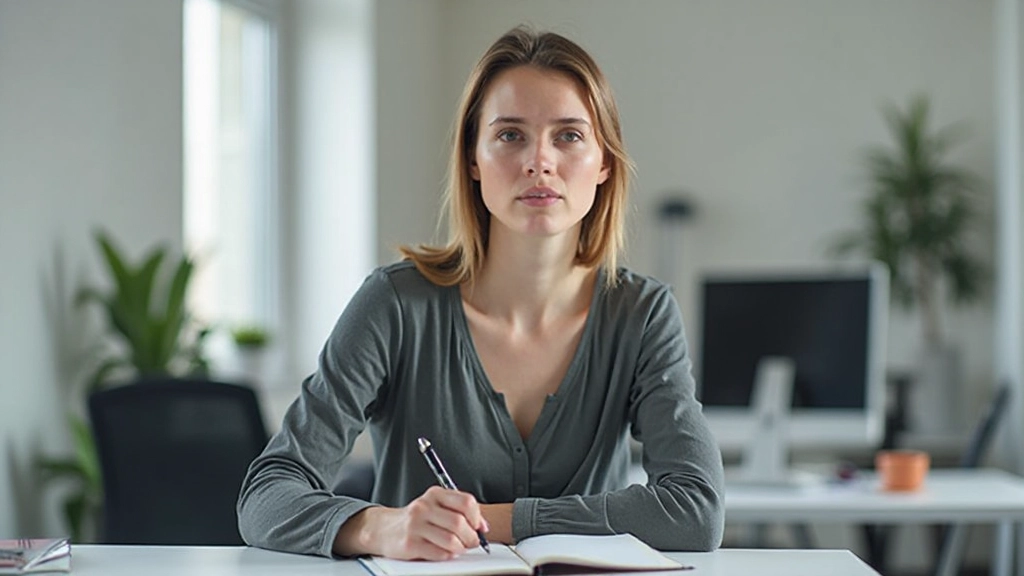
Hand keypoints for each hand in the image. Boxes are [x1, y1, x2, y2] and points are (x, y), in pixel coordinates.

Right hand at [334, 486, 488, 559]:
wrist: (384, 529)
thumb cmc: (416, 519)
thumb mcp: (435, 506)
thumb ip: (458, 511)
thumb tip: (482, 526)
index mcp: (435, 494)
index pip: (466, 502)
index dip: (477, 517)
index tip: (479, 527)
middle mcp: (424, 507)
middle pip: (459, 523)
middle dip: (471, 537)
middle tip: (472, 542)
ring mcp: (415, 525)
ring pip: (451, 540)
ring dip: (461, 548)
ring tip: (459, 548)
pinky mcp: (410, 543)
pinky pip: (438, 553)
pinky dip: (447, 555)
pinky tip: (445, 552)